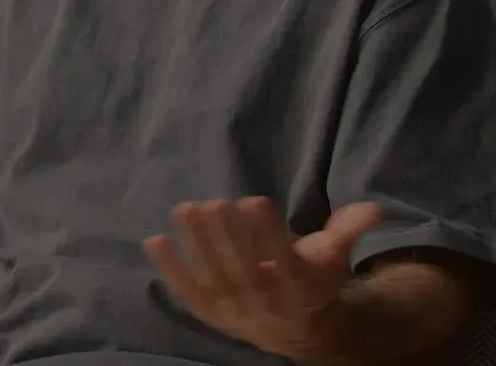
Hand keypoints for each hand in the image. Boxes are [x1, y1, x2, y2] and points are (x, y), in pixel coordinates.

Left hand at [143, 197, 381, 357]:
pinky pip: (188, 294)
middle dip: (227, 237)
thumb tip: (375, 208)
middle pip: (243, 271)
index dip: (270, 233)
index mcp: (298, 286)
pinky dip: (170, 270)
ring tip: (184, 210)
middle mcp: (265, 303)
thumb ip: (348, 230)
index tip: (255, 200)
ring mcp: (235, 311)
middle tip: (213, 202)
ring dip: (196, 246)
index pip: (284, 260)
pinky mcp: (211, 313)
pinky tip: (154, 241)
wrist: (296, 330)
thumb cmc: (312, 279)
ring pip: (213, 280)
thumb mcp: (333, 256)